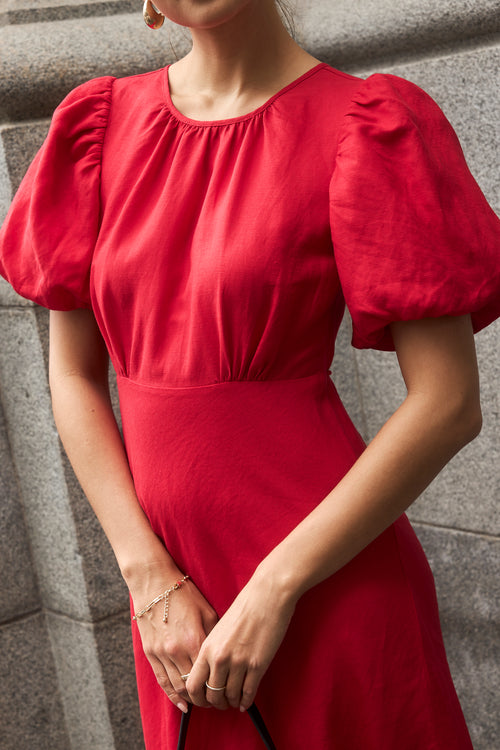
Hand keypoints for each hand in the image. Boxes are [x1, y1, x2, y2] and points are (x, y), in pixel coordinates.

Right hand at [132, 576, 217, 711]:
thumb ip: (214, 635)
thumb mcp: (207, 612)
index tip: (227, 691)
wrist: (154, 584)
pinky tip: (182, 704)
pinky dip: (172, 696)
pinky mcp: (151, 653)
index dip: (219, 686)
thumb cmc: (183, 594)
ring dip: (190, 699)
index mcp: (196, 640)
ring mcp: (162, 653)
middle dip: (206, 697)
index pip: (210, 674)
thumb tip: (223, 654)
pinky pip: (162, 681)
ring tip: (202, 703)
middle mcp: (178, 651)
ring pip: (178, 687)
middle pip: (194, 685)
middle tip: (216, 702)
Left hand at [186, 569, 295, 710]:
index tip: (203, 699)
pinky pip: (249, 692)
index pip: (193, 685)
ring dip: (232, 702)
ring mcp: (239, 663)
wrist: (267, 595)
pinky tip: (246, 701)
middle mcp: (220, 658)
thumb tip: (211, 671)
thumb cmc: (244, 607)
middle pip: (211, 695)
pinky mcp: (258, 665)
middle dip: (215, 703)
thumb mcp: (219, 628)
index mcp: (207, 647)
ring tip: (234, 701)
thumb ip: (213, 649)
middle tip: (221, 703)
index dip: (197, 698)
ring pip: (231, 696)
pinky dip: (246, 701)